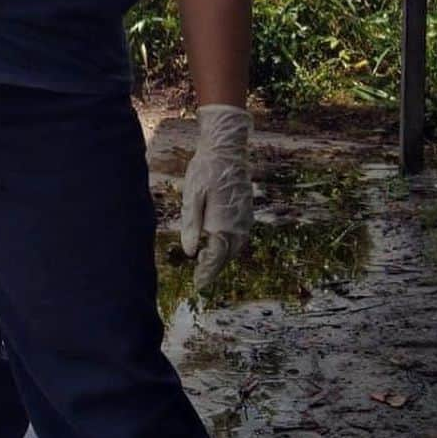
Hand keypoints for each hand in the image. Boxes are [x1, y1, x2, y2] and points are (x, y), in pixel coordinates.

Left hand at [181, 104, 252, 291]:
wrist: (227, 150)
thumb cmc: (206, 170)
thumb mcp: (193, 196)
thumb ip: (192, 225)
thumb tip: (190, 252)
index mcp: (224, 227)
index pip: (215, 259)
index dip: (206, 274)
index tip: (198, 287)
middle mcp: (238, 228)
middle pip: (226, 257)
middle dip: (214, 269)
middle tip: (200, 281)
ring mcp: (245, 221)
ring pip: (233, 248)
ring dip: (221, 258)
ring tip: (206, 266)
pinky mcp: (246, 214)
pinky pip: (237, 237)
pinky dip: (228, 246)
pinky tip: (217, 244)